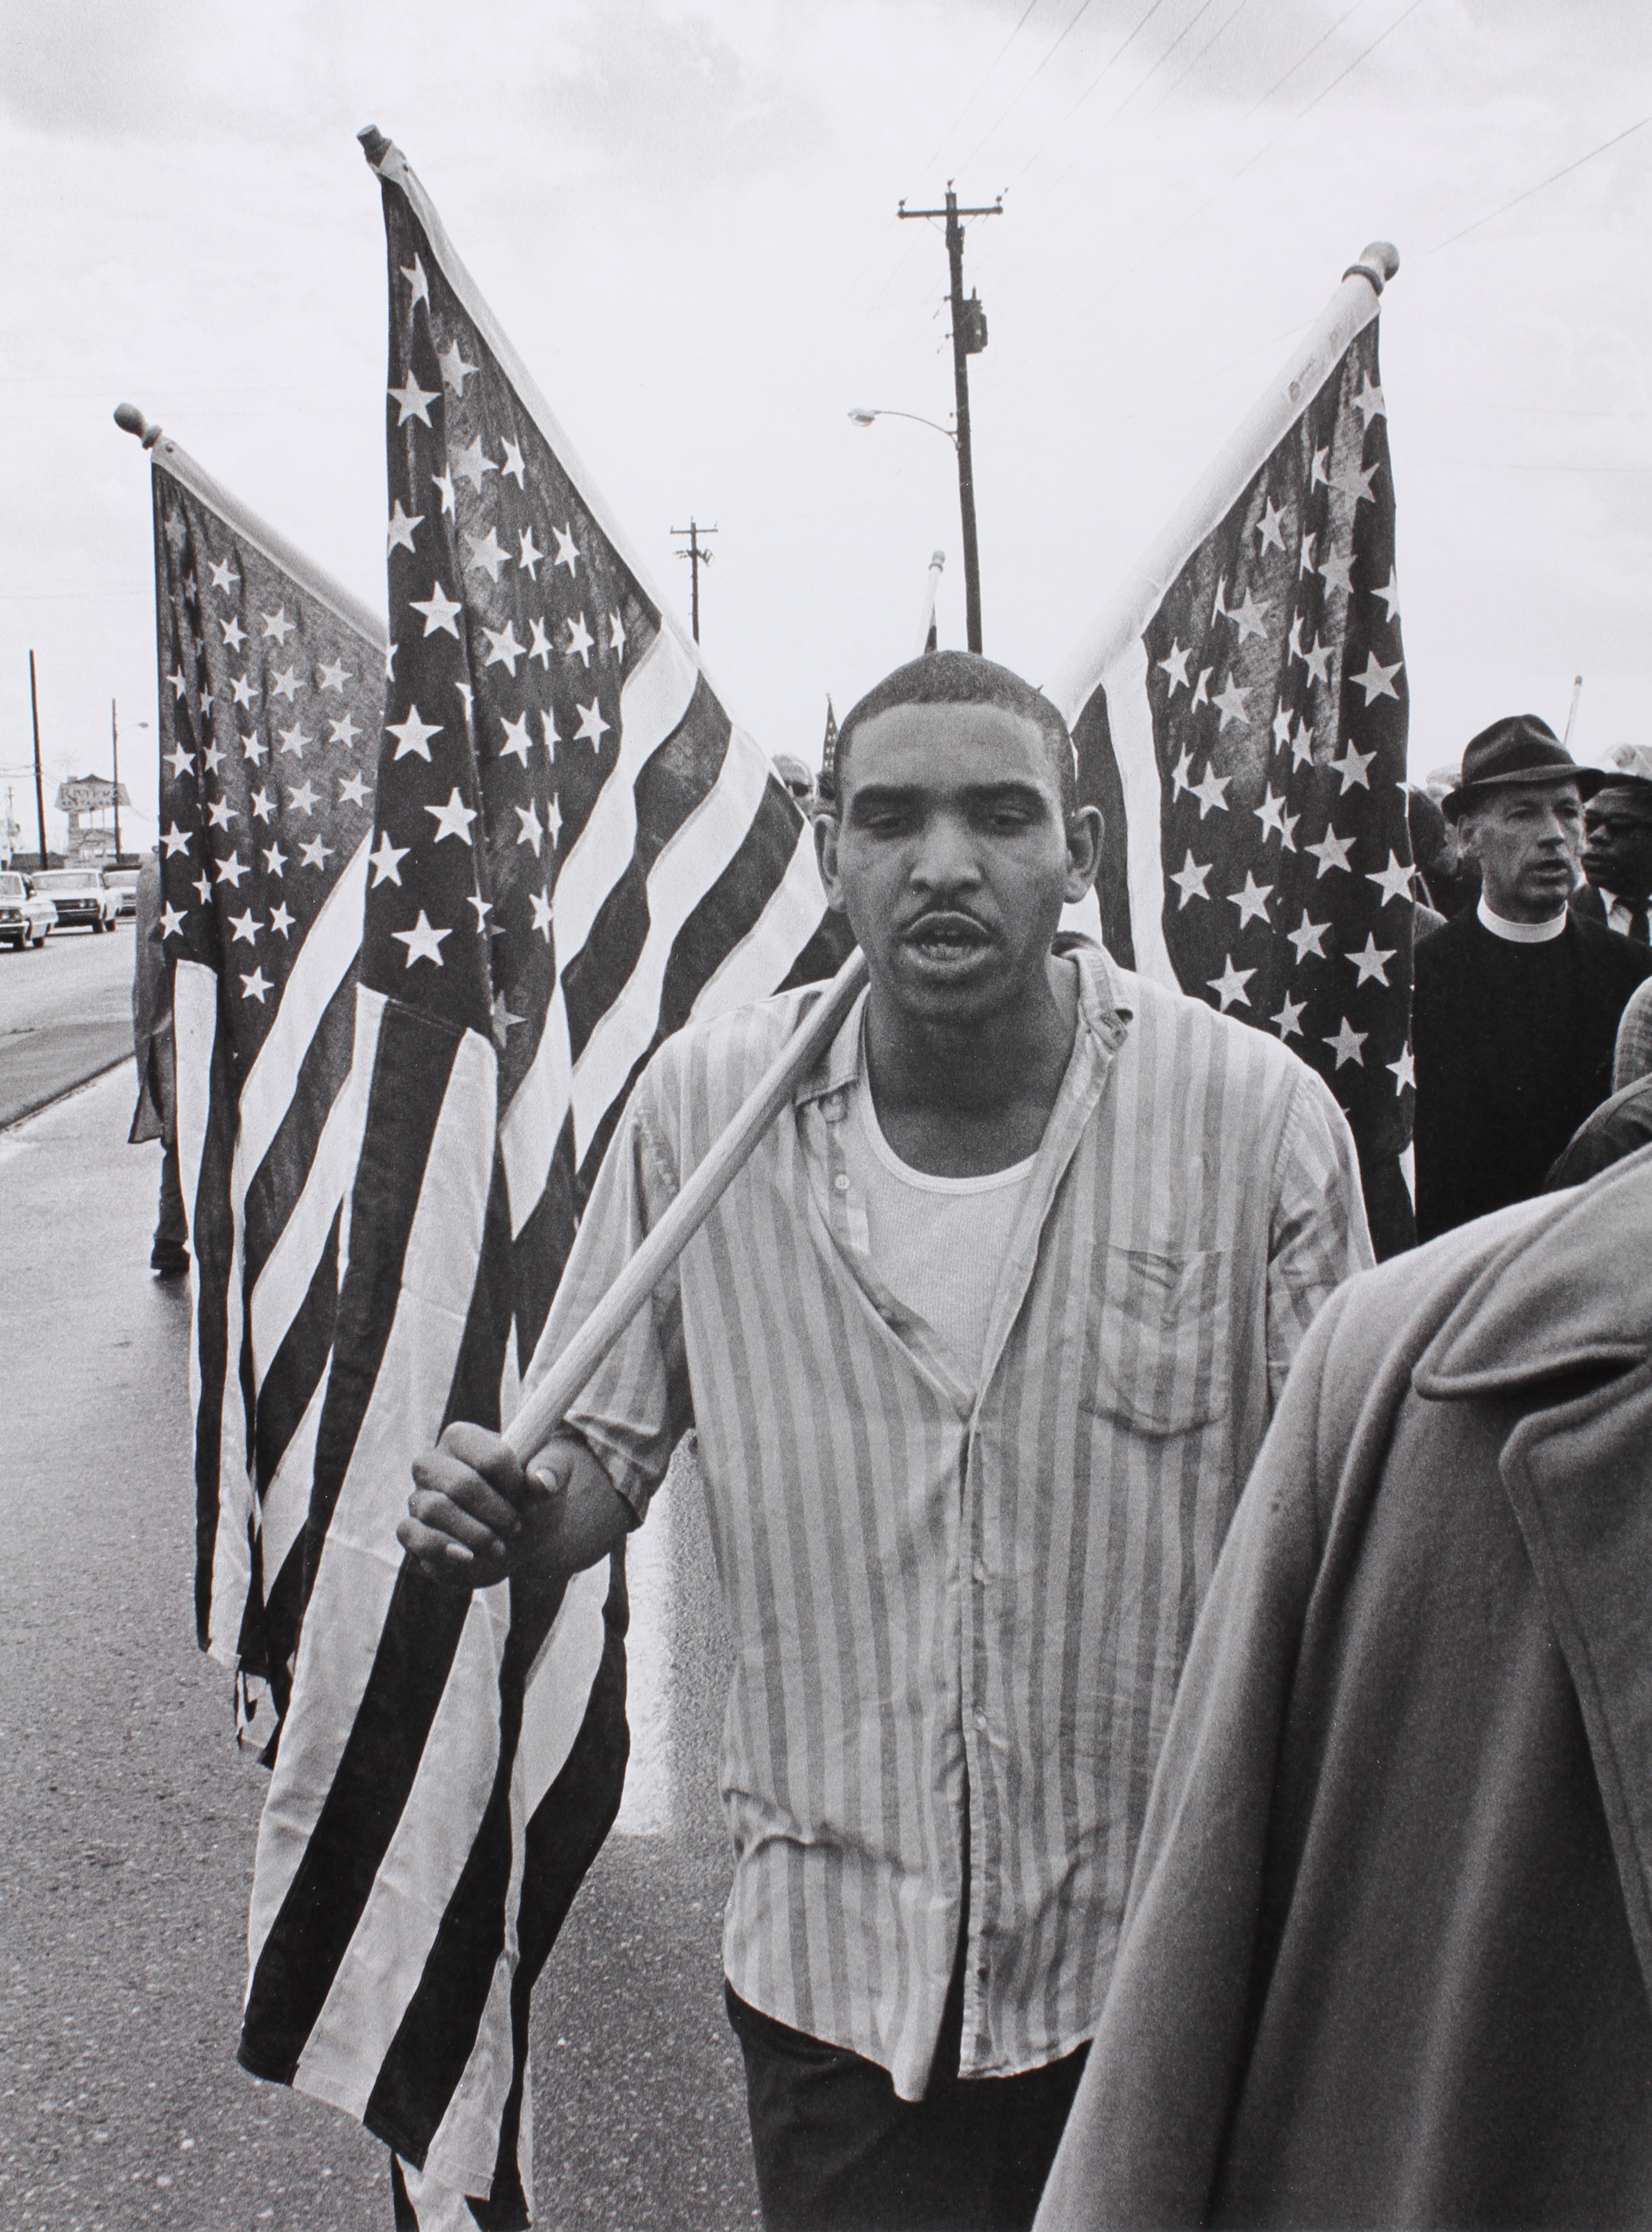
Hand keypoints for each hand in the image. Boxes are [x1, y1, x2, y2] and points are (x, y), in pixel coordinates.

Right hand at [398, 1422, 574, 1590]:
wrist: (516, 1537)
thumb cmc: (530, 1496)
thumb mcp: (553, 1477)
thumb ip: (554, 1469)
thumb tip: (542, 1481)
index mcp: (463, 1438)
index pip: (491, 1458)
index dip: (515, 1484)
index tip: (527, 1495)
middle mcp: (433, 1463)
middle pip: (460, 1484)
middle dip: (496, 1512)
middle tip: (516, 1526)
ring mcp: (418, 1496)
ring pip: (435, 1510)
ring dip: (476, 1534)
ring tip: (499, 1546)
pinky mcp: (412, 1530)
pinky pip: (413, 1535)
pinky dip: (443, 1548)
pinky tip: (469, 1557)